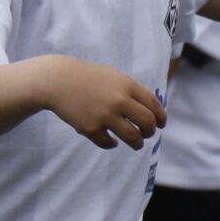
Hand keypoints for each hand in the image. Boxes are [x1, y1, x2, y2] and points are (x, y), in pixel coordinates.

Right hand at [38, 57, 166, 148]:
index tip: (161, 124)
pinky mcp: (90, 128)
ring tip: (136, 144)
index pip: (153, 105)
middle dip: (150, 132)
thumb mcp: (114, 77)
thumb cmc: (88, 78)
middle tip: (147, 134)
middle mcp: (119, 100)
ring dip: (137, 143)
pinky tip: (112, 141)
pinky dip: (112, 144)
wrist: (58, 80)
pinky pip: (108, 143)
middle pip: (147, 123)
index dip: (161, 118)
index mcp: (127, 85)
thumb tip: (152, 112)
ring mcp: (104, 115)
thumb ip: (132, 91)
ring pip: (132, 137)